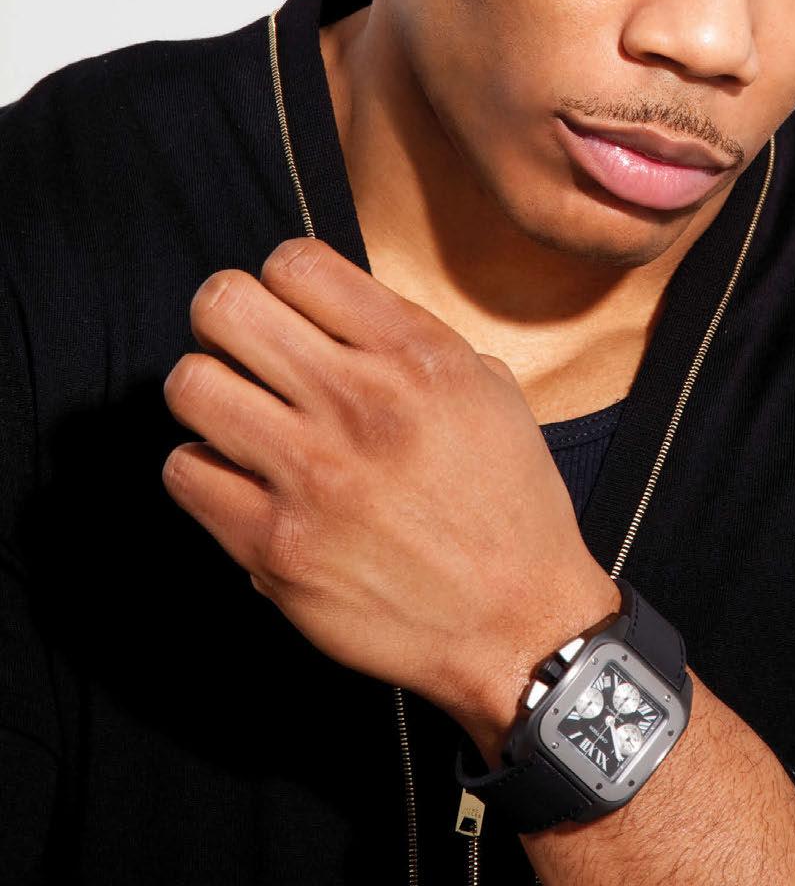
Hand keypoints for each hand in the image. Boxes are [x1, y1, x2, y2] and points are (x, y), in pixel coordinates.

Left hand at [160, 236, 618, 728]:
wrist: (517, 623)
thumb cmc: (507, 505)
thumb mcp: (489, 390)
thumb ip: (411, 339)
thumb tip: (334, 310)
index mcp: (418, 355)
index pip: (295, 262)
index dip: (281, 282)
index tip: (290, 313)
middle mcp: (361, 403)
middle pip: (225, 306)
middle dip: (225, 323)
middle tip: (245, 354)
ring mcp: (312, 475)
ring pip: (191, 384)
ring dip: (209, 395)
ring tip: (238, 418)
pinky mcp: (275, 545)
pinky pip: (186, 471)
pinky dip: (205, 472)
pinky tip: (242, 482)